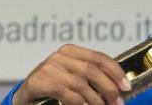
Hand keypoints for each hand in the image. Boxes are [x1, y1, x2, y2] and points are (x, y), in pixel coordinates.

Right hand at [13, 44, 130, 104]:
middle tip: (117, 102)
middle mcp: (59, 56)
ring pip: (80, 83)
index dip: (115, 72)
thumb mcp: (74, 79)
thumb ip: (92, 78)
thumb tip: (118, 87)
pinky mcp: (38, 81)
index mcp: (71, 51)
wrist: (25, 99)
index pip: (99, 57)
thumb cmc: (53, 89)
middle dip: (108, 88)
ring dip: (95, 99)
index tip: (126, 86)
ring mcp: (47, 67)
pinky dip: (78, 102)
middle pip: (92, 70)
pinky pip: (64, 92)